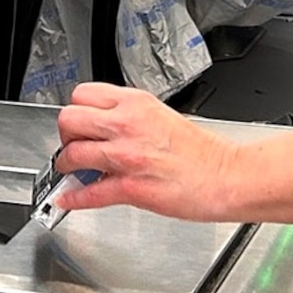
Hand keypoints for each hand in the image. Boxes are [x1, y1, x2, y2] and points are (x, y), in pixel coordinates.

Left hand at [51, 84, 246, 221]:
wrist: (227, 176)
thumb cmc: (201, 152)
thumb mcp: (160, 116)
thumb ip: (129, 118)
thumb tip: (104, 128)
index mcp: (136, 104)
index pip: (83, 95)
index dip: (76, 111)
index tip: (78, 124)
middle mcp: (127, 124)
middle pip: (69, 119)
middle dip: (66, 135)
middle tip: (73, 146)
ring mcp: (127, 156)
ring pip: (73, 153)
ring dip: (65, 166)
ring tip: (70, 171)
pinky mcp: (131, 187)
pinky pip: (89, 192)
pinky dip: (73, 198)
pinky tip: (68, 198)